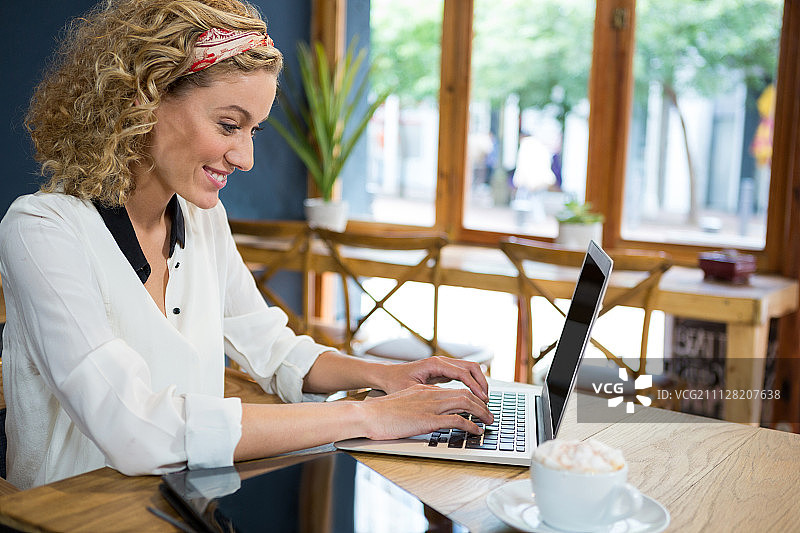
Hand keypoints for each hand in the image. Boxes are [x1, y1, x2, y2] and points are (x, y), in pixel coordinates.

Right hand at [358, 384, 493, 439]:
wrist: (367, 415)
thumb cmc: (381, 414)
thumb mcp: (403, 404)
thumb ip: (418, 405)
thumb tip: (428, 415)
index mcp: (424, 390)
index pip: (454, 389)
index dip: (470, 397)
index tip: (478, 406)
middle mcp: (430, 395)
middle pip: (465, 394)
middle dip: (481, 404)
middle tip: (490, 414)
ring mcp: (430, 406)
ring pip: (465, 403)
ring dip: (481, 413)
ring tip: (489, 421)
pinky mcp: (427, 419)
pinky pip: (456, 420)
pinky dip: (470, 425)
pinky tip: (476, 431)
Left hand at [373, 356, 489, 401]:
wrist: (386, 375)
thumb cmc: (395, 382)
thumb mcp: (411, 390)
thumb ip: (429, 394)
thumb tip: (446, 402)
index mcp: (435, 363)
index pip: (462, 373)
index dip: (475, 386)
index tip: (482, 399)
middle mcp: (441, 361)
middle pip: (471, 367)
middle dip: (482, 382)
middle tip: (486, 400)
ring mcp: (443, 365)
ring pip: (469, 369)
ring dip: (479, 382)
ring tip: (483, 399)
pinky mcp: (443, 371)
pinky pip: (463, 374)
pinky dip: (472, 383)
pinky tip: (474, 396)